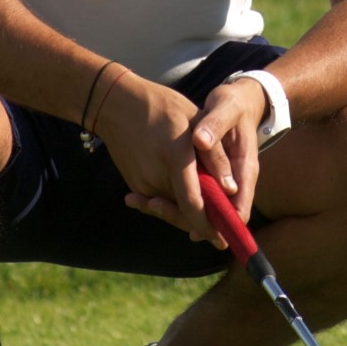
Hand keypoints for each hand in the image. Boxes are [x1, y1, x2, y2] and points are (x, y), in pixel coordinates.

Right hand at [93, 72, 265, 247]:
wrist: (115, 105)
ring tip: (207, 203)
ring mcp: (142, 183)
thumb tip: (231, 189)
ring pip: (173, 207)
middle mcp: (156, 176)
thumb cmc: (162, 107)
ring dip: (189, 208)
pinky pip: (160, 199)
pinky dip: (174, 199)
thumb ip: (215, 157)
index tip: (222, 240)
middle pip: (184, 212)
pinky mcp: (134, 184)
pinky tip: (184, 188)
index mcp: (175, 158)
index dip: (209, 226)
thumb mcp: (196, 121)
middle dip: (202, 222)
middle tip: (220, 232)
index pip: (193, 205)